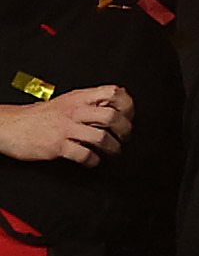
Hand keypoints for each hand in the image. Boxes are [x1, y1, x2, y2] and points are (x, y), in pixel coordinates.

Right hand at [0, 86, 131, 166]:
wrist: (11, 126)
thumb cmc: (38, 116)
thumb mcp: (66, 100)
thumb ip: (88, 100)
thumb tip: (114, 101)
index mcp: (79, 98)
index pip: (114, 94)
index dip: (127, 105)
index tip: (130, 116)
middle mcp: (75, 111)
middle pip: (112, 116)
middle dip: (125, 130)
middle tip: (126, 137)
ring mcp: (66, 129)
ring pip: (101, 137)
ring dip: (113, 147)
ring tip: (114, 152)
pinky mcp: (57, 146)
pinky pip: (83, 154)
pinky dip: (93, 161)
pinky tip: (93, 161)